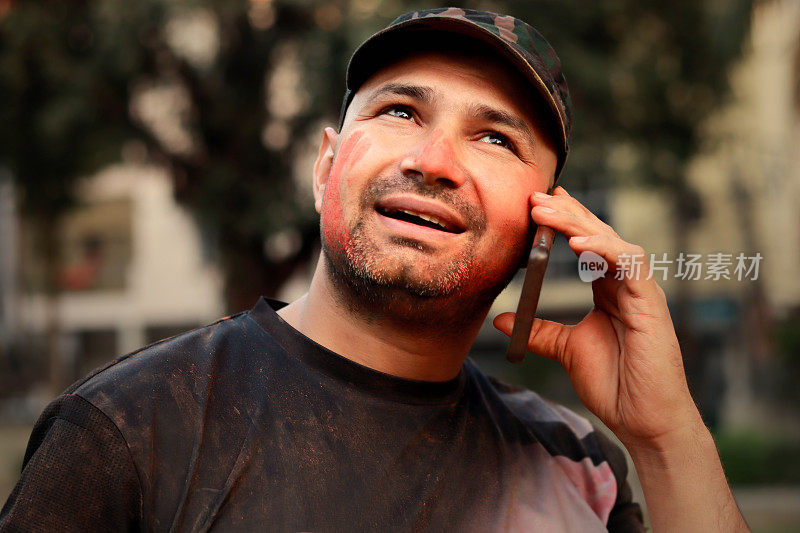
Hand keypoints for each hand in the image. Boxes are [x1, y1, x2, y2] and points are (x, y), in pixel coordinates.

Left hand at [494, 186, 702, 448]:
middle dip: (567, 213)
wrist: (640, 418)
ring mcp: (641, 291)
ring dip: (579, 224)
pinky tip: (577, 242)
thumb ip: (539, 330)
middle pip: (598, 235)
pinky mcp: (651, 303)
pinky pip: (630, 264)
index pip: (587, 244)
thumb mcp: (566, 349)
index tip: (537, 204)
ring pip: (613, 242)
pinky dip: (604, 249)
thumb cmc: (613, 384)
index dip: (565, 221)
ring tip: (546, 212)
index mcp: (609, 290)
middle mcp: (626, 284)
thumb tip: (500, 319)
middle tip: (535, 198)